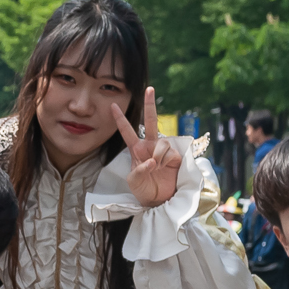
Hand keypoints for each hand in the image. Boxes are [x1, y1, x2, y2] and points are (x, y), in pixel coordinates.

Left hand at [113, 87, 183, 209]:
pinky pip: (170, 152)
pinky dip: (166, 160)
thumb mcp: (133, 182)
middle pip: (149, 121)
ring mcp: (163, 149)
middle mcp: (150, 145)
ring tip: (157, 168)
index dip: (120, 119)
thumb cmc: (143, 190)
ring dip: (158, 156)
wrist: (160, 199)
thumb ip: (138, 171)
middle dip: (150, 105)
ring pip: (161, 142)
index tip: (113, 105)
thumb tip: (151, 160)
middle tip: (149, 89)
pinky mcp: (176, 156)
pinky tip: (166, 168)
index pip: (127, 131)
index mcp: (136, 149)